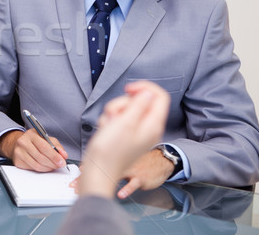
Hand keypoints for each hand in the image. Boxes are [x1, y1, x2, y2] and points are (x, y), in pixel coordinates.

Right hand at [0, 129, 68, 171]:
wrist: (18, 144)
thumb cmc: (34, 141)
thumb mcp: (45, 138)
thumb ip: (56, 145)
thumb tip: (63, 155)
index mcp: (31, 134)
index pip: (44, 146)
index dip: (54, 156)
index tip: (62, 161)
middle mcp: (23, 142)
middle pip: (40, 157)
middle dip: (53, 163)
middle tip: (59, 165)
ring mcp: (19, 152)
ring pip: (37, 165)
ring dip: (48, 168)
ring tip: (53, 166)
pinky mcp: (17, 161)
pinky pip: (32, 169)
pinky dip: (42, 170)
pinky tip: (45, 167)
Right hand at [78, 81, 170, 198]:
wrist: (98, 171)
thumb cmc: (110, 151)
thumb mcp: (125, 123)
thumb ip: (139, 105)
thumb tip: (148, 93)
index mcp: (153, 125)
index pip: (159, 96)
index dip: (144, 88)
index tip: (128, 89)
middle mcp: (148, 128)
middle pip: (139, 101)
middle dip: (123, 103)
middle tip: (114, 115)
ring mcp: (137, 132)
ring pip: (127, 109)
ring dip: (114, 112)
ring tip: (108, 125)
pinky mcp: (127, 135)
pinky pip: (120, 119)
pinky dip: (111, 120)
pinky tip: (106, 130)